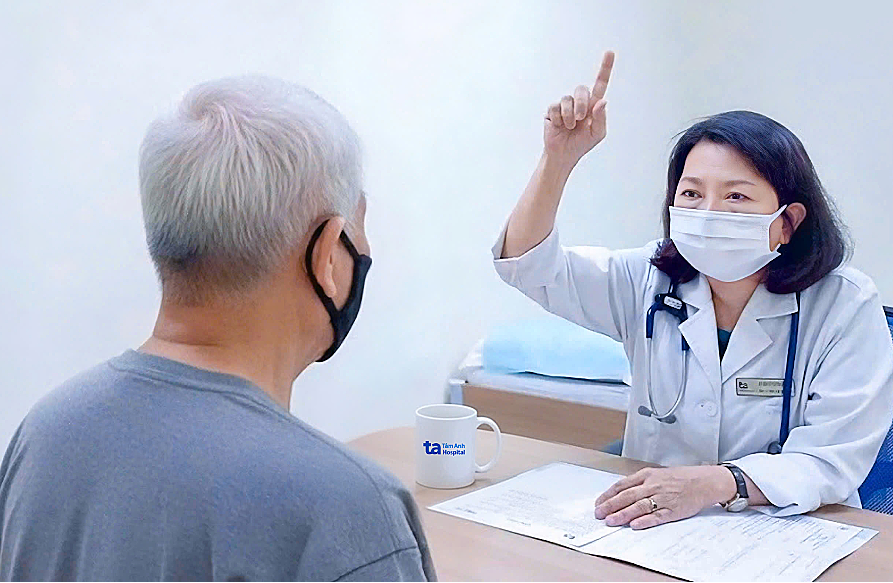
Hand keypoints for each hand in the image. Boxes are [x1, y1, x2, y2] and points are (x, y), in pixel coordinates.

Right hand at [543, 50, 613, 166]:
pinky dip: (559, 119)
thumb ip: (601, 117)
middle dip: (582, 103)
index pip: (600, 84)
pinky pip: (555, 108)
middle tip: (580, 118)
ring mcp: (565, 106)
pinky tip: (559, 126)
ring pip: (567, 100)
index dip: (605, 68)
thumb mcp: (597, 133)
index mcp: (593, 106)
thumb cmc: (582, 143)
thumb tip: (602, 101)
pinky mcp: (552, 111)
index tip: (610, 53)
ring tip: (569, 127)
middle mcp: (579, 102)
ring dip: (569, 115)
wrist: (564, 155)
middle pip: (581, 89)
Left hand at [593, 465, 735, 529]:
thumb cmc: (681, 478)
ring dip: (623, 514)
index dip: (608, 495)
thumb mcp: (658, 474)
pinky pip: (657, 516)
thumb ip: (640, 482)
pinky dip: (645, 521)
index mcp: (647, 475)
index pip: (622, 485)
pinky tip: (634, 525)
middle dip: (611, 506)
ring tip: (611, 521)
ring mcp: (663, 498)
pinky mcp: (673, 510)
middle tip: (599, 514)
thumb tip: (621, 493)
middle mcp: (653, 485)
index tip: (599, 503)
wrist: (704, 481)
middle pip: (627, 496)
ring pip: (639, 506)